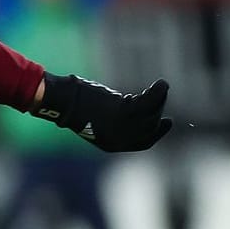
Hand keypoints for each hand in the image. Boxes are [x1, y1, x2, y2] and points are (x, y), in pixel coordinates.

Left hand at [33, 73, 172, 152]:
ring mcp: (121, 127)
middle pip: (150, 127)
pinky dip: (158, 92)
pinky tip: (162, 84)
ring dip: (160, 99)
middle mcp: (119, 139)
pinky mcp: (122, 112)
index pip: (143, 143)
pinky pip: (148, 102)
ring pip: (151, 115)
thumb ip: (114, 119)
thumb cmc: (74, 104)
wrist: (62, 100)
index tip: (167, 121)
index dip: (157, 133)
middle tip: (160, 96)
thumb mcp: (96, 118)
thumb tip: (131, 107)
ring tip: (162, 86)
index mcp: (111, 144)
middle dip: (158, 111)